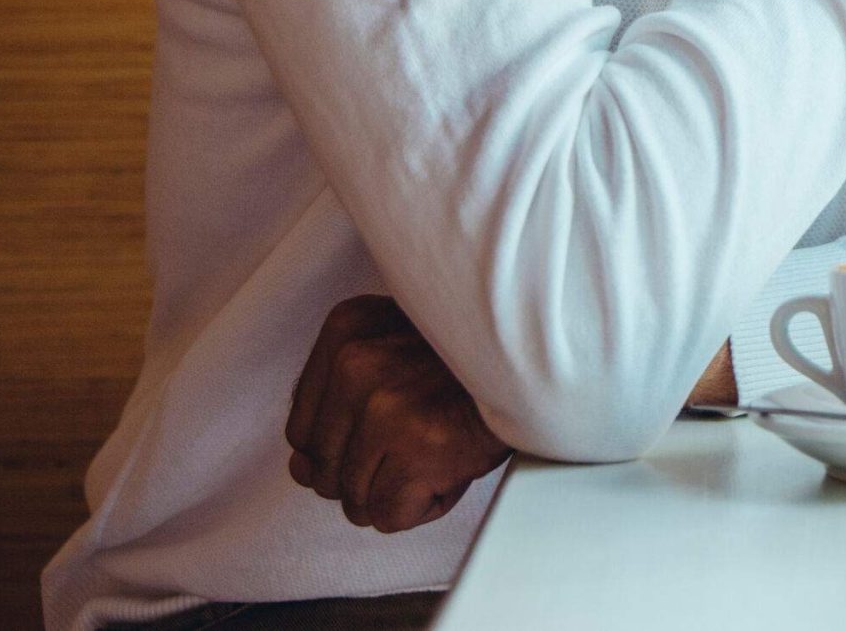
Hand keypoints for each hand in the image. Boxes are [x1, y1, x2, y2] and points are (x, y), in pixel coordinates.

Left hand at [286, 295, 509, 532]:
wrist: (544, 358)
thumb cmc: (472, 361)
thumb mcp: (394, 348)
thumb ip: (338, 403)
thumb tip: (301, 469)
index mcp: (347, 330)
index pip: (301, 431)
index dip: (345, 448)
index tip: (390, 429)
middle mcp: (357, 364)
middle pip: (323, 471)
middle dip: (369, 473)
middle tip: (419, 441)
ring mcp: (386, 407)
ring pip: (354, 499)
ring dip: (399, 489)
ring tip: (438, 449)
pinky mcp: (420, 447)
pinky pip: (388, 516)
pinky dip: (422, 506)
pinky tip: (449, 468)